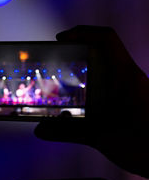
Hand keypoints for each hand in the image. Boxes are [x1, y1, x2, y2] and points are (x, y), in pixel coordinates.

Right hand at [35, 25, 148, 177]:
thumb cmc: (147, 147)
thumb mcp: (104, 138)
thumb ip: (70, 132)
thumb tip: (41, 129)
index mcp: (127, 77)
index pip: (106, 39)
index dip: (81, 32)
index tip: (60, 40)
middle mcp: (131, 81)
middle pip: (101, 56)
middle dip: (75, 60)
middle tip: (52, 71)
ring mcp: (133, 93)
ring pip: (105, 76)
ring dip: (83, 81)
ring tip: (60, 95)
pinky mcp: (135, 107)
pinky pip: (111, 93)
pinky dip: (92, 98)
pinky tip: (77, 116)